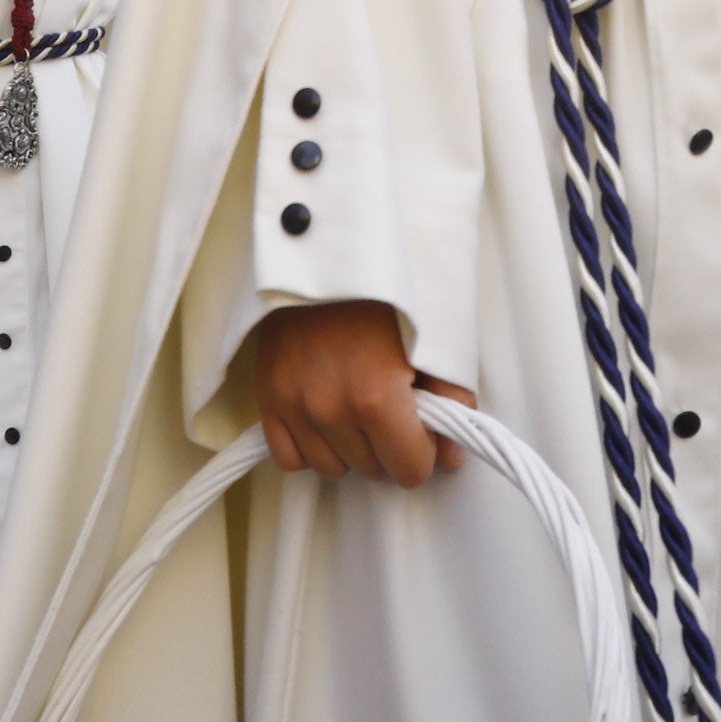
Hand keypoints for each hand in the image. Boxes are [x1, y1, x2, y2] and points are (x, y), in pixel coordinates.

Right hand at [253, 299, 466, 484]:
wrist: (332, 251)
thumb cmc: (392, 290)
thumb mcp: (439, 340)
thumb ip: (452, 405)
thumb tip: (452, 458)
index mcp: (377, 397)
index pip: (409, 470)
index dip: (423, 452)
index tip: (422, 430)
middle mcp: (331, 408)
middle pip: (373, 470)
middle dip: (389, 448)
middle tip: (393, 409)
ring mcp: (294, 404)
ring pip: (332, 468)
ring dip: (351, 449)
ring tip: (358, 408)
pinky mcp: (268, 395)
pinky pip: (289, 457)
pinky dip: (310, 446)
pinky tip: (326, 420)